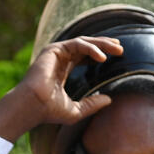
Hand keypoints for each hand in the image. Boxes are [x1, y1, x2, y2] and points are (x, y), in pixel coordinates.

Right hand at [0, 36, 124, 142]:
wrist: (33, 106)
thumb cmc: (48, 111)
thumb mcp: (76, 110)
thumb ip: (92, 104)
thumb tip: (109, 99)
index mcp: (62, 70)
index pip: (83, 56)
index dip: (99, 53)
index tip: (115, 56)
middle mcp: (59, 59)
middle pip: (86, 46)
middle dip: (104, 45)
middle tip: (120, 49)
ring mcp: (56, 53)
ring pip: (83, 42)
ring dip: (101, 44)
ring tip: (117, 50)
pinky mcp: (54, 49)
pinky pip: (77, 44)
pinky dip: (91, 48)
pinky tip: (102, 57)